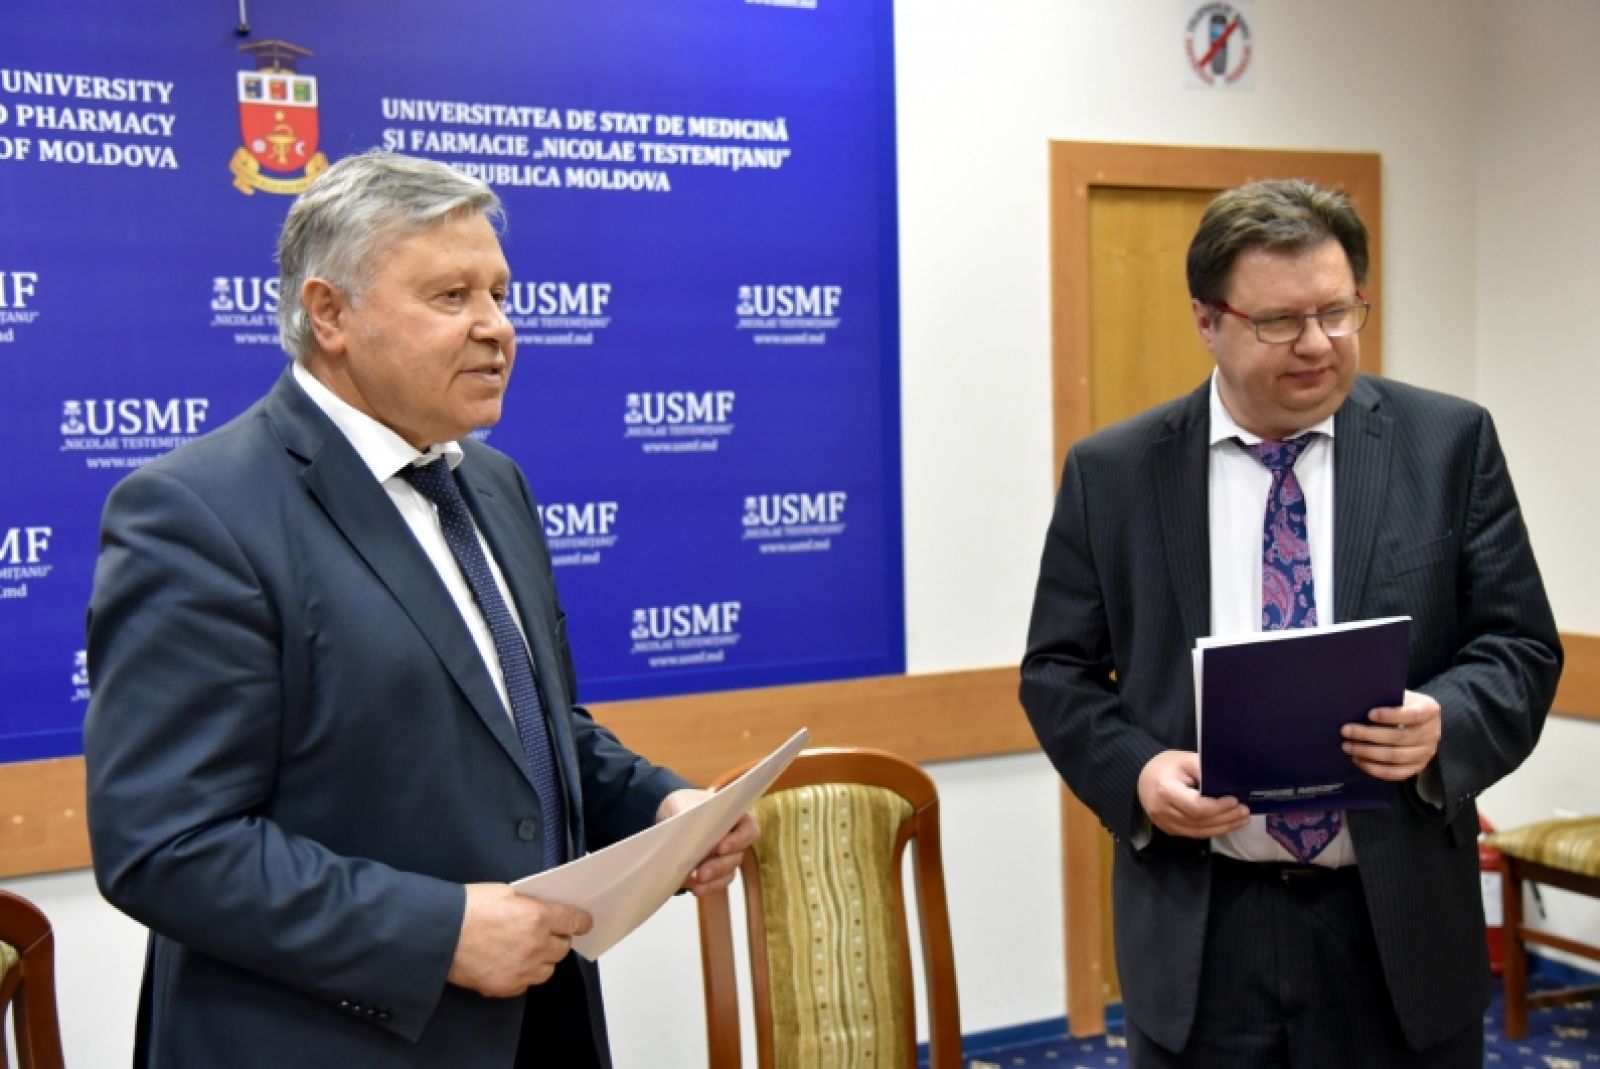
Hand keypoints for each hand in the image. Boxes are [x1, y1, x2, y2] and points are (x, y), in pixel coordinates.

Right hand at [446, 883, 591, 996]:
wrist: (439, 934)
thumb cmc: (466, 909)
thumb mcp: (504, 891)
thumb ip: (530, 902)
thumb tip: (544, 908)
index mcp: (537, 917)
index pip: (574, 921)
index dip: (580, 921)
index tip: (583, 923)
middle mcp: (535, 945)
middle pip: (563, 948)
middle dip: (557, 939)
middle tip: (545, 933)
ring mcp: (522, 969)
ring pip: (548, 969)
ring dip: (542, 959)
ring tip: (526, 949)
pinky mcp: (507, 986)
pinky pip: (527, 983)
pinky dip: (523, 974)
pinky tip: (510, 962)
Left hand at [657, 788, 761, 896]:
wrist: (672, 818)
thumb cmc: (683, 806)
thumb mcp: (682, 804)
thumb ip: (687, 814)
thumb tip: (687, 833)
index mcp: (735, 816)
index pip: (749, 829)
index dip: (738, 840)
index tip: (719, 847)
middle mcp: (736, 837)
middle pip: (738, 855)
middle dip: (719, 865)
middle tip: (701, 872)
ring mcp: (728, 856)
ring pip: (729, 871)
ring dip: (713, 879)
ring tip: (695, 882)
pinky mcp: (717, 871)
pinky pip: (718, 882)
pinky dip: (707, 886)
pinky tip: (695, 888)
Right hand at [1136, 750, 1250, 838]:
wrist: (1141, 776)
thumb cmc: (1165, 765)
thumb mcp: (1185, 759)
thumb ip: (1205, 770)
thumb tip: (1229, 782)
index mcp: (1166, 790)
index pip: (1196, 807)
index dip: (1218, 807)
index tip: (1235, 800)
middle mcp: (1163, 811)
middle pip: (1200, 821)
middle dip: (1226, 818)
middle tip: (1245, 811)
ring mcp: (1164, 823)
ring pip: (1199, 832)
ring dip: (1223, 827)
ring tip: (1241, 820)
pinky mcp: (1168, 829)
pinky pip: (1194, 834)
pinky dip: (1212, 830)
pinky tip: (1226, 824)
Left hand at [1342, 689, 1441, 781]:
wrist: (1418, 722)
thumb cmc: (1402, 705)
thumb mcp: (1399, 695)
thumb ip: (1385, 698)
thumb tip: (1356, 704)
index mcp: (1430, 711)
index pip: (1412, 715)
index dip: (1390, 716)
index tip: (1369, 714)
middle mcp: (1432, 733)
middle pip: (1399, 738)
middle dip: (1369, 735)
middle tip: (1346, 731)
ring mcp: (1426, 753)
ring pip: (1395, 757)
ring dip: (1368, 753)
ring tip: (1347, 746)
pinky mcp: (1417, 768)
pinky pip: (1395, 773)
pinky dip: (1374, 768)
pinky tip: (1358, 760)